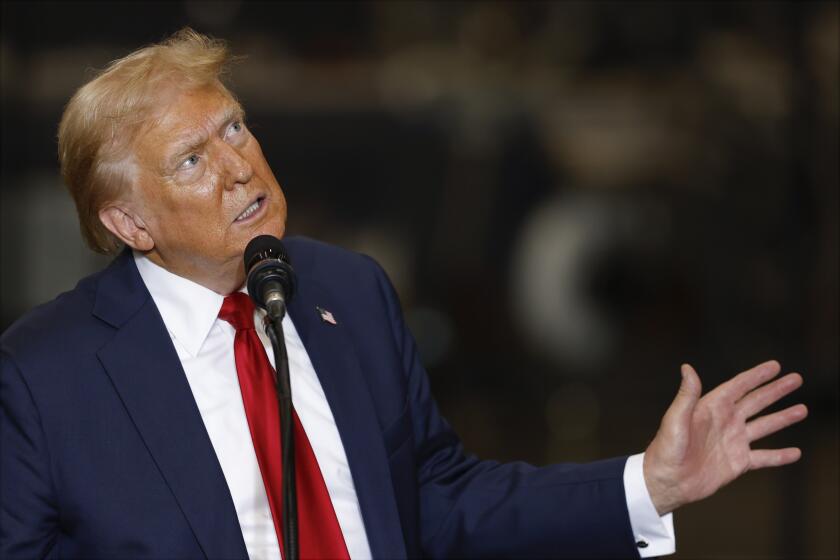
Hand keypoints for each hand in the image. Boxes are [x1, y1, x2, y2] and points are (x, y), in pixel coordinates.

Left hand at [643, 360, 806, 515]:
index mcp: (711, 408)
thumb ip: (686, 395)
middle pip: (756, 402)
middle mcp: (725, 421)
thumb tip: (687, 368)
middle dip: (776, 390)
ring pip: (764, 426)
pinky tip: (795, 453)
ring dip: (783, 418)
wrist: (666, 482)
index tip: (774, 366)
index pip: (739, 386)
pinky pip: (764, 457)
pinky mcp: (737, 462)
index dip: (756, 375)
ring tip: (802, 410)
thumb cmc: (665, 449)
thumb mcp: (675, 419)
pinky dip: (780, 456)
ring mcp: (733, 441)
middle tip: (796, 379)